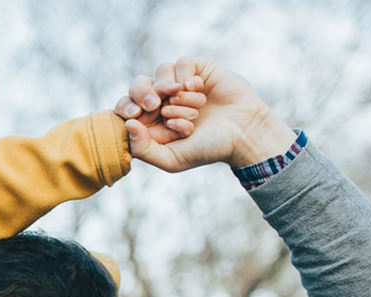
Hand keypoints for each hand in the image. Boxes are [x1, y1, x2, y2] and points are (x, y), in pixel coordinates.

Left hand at [115, 58, 296, 172]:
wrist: (244, 133)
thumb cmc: (208, 149)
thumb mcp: (171, 159)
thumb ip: (143, 149)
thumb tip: (127, 124)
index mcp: (152, 120)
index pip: (126, 106)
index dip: (126, 107)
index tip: (136, 115)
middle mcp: (164, 100)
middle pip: (138, 85)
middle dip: (143, 94)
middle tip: (155, 106)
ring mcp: (181, 83)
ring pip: (160, 74)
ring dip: (173, 92)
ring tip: (192, 108)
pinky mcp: (198, 70)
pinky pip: (181, 64)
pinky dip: (186, 77)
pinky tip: (197, 89)